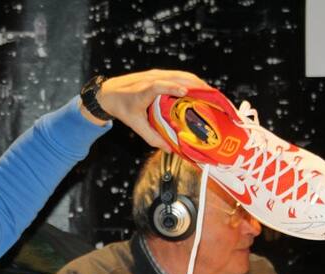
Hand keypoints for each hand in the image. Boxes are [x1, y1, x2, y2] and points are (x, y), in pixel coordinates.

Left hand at [82, 70, 209, 149]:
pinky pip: (180, 75)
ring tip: (214, 95)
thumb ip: (152, 137)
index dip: (172, 87)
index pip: (159, 85)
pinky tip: (202, 90)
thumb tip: (170, 149)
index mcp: (143, 91)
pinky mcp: (160, 73)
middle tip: (215, 98)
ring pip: (182, 74)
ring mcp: (157, 74)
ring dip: (199, 83)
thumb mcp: (135, 125)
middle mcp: (151, 78)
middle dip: (198, 86)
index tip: (185, 92)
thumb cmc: (122, 108)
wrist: (109, 92)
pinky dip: (192, 81)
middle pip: (178, 77)